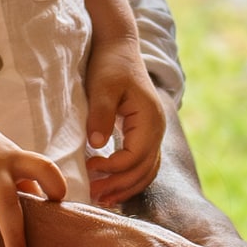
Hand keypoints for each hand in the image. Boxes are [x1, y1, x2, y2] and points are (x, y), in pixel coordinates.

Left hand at [85, 42, 167, 208]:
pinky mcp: (145, 134)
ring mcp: (154, 133)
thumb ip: (101, 115)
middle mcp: (157, 130)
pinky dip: (130, 179)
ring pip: (147, 172)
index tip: (88, 166)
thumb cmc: (111, 65)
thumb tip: (98, 145)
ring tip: (102, 199)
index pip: (135, 156)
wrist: (120, 48)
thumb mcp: (102, 86)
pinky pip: (144, 165)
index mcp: (149, 119)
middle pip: (143, 170)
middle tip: (92, 194)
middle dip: (118, 185)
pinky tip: (112, 186)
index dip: (112, 168)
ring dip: (126, 187)